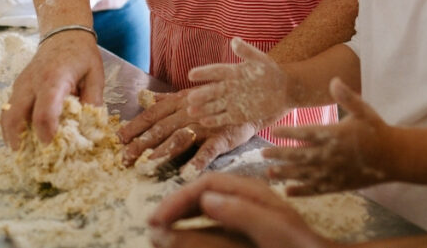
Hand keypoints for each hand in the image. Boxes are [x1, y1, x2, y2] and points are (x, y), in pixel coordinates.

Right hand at [0, 30, 103, 147]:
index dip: (45, 130)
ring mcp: (21, 84)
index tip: (48, 146)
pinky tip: (19, 138)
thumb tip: (90, 129)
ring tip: (21, 152)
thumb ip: (93, 102)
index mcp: (54, 79)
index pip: (44, 109)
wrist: (64, 33)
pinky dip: (10, 126)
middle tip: (27, 157)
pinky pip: (8, 109)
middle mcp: (32, 82)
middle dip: (17, 139)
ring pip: (7, 113)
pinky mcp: (17, 87)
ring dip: (11, 135)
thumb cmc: (81, 55)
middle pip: (15, 114)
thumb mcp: (95, 75)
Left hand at [120, 90, 257, 177]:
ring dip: (162, 152)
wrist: (253, 100)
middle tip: (124, 158)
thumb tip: (145, 98)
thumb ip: (168, 99)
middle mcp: (189, 112)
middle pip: (161, 128)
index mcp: (180, 102)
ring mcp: (205, 124)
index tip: (117, 139)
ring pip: (180, 138)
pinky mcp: (222, 136)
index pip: (152, 115)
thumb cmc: (219, 100)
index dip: (135, 126)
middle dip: (141, 143)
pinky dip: (198, 160)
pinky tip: (186, 172)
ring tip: (147, 164)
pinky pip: (208, 150)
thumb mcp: (192, 94)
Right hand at [148, 173, 336, 247]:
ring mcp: (247, 222)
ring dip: (181, 226)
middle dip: (175, 211)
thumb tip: (205, 196)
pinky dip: (196, 238)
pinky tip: (182, 244)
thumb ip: (241, 212)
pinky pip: (215, 236)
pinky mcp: (246, 239)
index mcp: (253, 193)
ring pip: (206, 218)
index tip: (158, 218)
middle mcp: (247, 203)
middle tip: (151, 229)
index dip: (179, 198)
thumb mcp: (274, 231)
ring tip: (158, 238)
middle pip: (203, 198)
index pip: (208, 184)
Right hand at [188, 37, 291, 129]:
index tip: (191, 75)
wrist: (284, 89)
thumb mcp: (259, 60)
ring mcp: (232, 101)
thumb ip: (246, 51)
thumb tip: (234, 40)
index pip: (215, 72)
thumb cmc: (271, 71)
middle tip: (189, 98)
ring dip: (203, 109)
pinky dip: (214, 120)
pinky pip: (224, 117)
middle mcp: (229, 87)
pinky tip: (204, 122)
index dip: (204, 73)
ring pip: (214, 105)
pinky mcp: (238, 114)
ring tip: (190, 111)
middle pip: (212, 91)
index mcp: (232, 72)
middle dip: (201, 95)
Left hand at [264, 78, 389, 194]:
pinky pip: (316, 189)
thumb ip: (347, 96)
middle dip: (280, 154)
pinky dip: (301, 191)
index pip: (306, 133)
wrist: (395, 157)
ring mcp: (334, 172)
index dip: (288, 132)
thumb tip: (334, 79)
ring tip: (268, 173)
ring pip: (304, 174)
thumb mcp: (363, 110)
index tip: (273, 131)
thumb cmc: (376, 130)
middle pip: (300, 155)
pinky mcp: (338, 185)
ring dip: (286, 173)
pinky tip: (287, 191)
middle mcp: (331, 155)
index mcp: (334, 135)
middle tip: (262, 153)